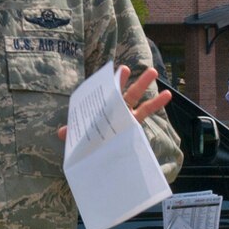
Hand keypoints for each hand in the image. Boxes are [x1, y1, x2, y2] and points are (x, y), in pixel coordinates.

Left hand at [55, 66, 170, 139]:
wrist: (95, 161)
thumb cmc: (87, 145)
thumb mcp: (78, 140)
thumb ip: (73, 134)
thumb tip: (62, 133)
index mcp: (100, 110)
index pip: (105, 94)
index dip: (111, 83)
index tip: (117, 71)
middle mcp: (112, 110)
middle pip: (122, 93)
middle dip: (128, 81)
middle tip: (131, 67)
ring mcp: (125, 117)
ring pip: (136, 99)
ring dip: (144, 86)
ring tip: (154, 72)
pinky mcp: (133, 126)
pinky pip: (145, 113)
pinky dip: (156, 104)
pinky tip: (167, 95)